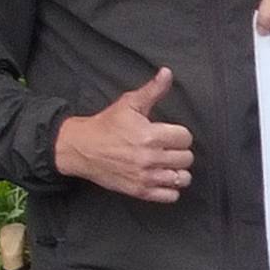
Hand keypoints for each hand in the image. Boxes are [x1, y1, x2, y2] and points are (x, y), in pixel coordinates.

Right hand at [52, 67, 197, 203]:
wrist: (82, 148)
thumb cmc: (106, 125)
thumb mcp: (129, 103)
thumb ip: (153, 90)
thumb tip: (167, 73)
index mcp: (150, 135)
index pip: (185, 138)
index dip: (180, 134)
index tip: (170, 134)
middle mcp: (149, 158)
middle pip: (186, 158)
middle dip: (180, 151)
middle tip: (168, 148)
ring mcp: (145, 177)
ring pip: (182, 178)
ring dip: (178, 171)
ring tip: (168, 164)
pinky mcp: (140, 191)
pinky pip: (170, 196)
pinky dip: (171, 189)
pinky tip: (163, 178)